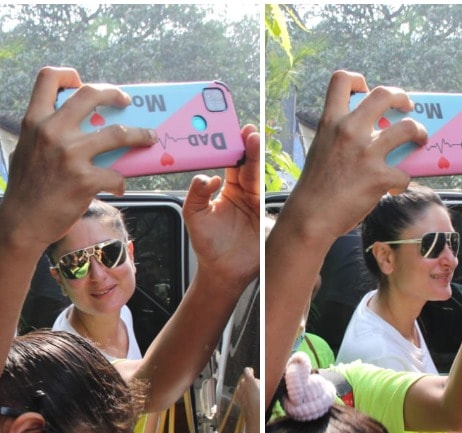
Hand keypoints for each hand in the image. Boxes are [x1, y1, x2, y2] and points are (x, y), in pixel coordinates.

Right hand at [0, 67, 157, 248]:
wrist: (21, 224)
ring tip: (149, 138)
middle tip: (126, 101)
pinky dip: (120, 181)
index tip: (81, 83)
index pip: (48, 78)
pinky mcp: (84, 180)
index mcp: (35, 121)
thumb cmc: (25, 190)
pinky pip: (115, 174)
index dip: (69, 74)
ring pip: (118, 133)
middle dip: (115, 93)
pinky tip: (118, 187)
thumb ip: (45, 132)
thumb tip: (76, 124)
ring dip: (139, 134)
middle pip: (91, 94)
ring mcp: (70, 155)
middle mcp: (52, 132)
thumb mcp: (26, 150)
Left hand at [183, 124, 260, 286]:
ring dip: (257, 160)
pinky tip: (261, 177)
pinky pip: (268, 202)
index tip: (235, 133)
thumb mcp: (194, 215)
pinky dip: (265, 189)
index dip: (234, 148)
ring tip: (254, 142)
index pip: (232, 162)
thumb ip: (196, 194)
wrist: (222, 271)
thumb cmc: (208, 243)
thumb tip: (207, 178)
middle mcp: (245, 193)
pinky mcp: (266, 219)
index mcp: (229, 188)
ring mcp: (257, 204)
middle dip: (249, 147)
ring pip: (258, 177)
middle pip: (249, 165)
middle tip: (249, 132)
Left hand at [232, 367, 260, 420]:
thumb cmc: (261, 400)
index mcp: (249, 380)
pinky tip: (248, 400)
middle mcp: (242, 384)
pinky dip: (242, 395)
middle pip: (244, 379)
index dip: (250, 371)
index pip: (247, 370)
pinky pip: (239, 393)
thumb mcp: (263, 388)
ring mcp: (238, 391)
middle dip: (248, 382)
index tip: (252, 372)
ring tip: (252, 395)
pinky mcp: (236, 398)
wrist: (255, 412)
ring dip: (245, 388)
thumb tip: (256, 381)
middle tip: (255, 388)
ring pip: (241, 387)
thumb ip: (258, 382)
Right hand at [281, 71, 426, 241]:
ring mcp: (366, 153)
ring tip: (420, 140)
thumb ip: (341, 135)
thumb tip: (372, 132)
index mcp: (330, 122)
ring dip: (420, 132)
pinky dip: (403, 180)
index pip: (341, 80)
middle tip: (406, 107)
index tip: (366, 90)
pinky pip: (405, 172)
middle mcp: (349, 131)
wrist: (310, 218)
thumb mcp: (321, 149)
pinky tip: (395, 186)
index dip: (359, 80)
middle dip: (402, 97)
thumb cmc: (315, 187)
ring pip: (409, 126)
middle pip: (384, 94)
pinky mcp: (379, 176)